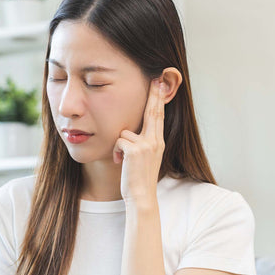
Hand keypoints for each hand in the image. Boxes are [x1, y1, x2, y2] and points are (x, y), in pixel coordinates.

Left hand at [113, 78, 166, 202]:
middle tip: (156, 77)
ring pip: (125, 131)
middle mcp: (155, 140)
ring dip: (119, 145)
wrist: (141, 196)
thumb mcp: (145, 157)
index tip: (159, 83)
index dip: (158, 99)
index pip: (158, 116)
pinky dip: (115, 152)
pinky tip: (119, 163)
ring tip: (122, 160)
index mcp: (158, 141)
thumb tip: (132, 131)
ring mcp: (147, 144)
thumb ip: (143, 142)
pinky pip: (118, 140)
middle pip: (152, 112)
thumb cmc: (139, 178)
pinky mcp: (135, 150)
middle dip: (154, 94)